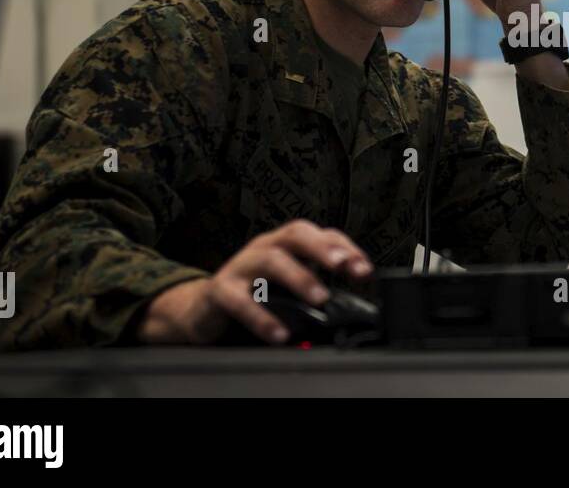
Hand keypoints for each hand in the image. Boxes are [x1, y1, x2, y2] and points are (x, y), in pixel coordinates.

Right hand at [135, 219, 371, 344]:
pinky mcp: (220, 290)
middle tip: (343, 268)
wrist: (203, 308)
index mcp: (285, 244)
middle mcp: (265, 247)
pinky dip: (261, 317)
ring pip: (271, 261)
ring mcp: (241, 265)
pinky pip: (240, 300)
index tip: (365, 269)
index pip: (321, 234)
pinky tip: (279, 333)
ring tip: (320, 298)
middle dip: (323, 248)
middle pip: (295, 234)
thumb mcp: (287, 286)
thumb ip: (315, 288)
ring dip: (299, 278)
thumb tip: (353, 304)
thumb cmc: (252, 293)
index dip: (345, 247)